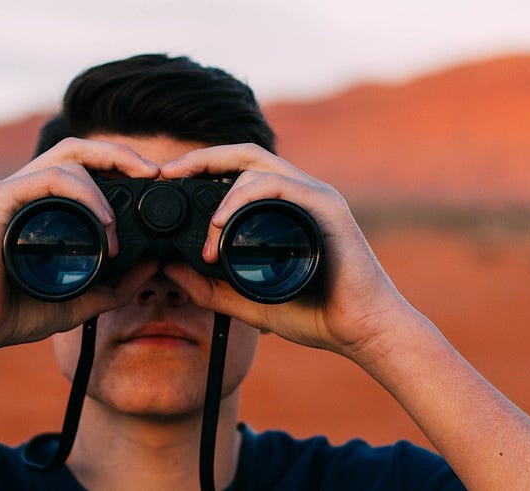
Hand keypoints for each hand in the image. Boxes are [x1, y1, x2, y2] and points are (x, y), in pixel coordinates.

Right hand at [0, 138, 161, 352]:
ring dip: (102, 187)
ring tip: (115, 226)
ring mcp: (8, 190)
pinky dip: (82, 192)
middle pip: (76, 148)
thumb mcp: (80, 300)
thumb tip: (153, 265)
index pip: (82, 165)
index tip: (152, 181)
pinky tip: (101, 220)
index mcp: (40, 204)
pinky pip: (47, 178)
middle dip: (119, 153)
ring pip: (67, 159)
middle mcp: (24, 190)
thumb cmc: (14, 313)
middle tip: (152, 172)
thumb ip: (116, 286)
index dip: (118, 164)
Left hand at [160, 144, 416, 362]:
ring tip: (206, 231)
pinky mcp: (326, 206)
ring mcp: (315, 195)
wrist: (363, 331)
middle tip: (167, 173)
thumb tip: (169, 270)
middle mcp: (300, 193)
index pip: (238, 170)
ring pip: (257, 167)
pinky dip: (244, 198)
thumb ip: (210, 288)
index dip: (202, 167)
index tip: (167, 180)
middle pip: (244, 154)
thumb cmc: (316, 315)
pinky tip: (223, 223)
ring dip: (221, 193)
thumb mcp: (247, 302)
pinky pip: (278, 186)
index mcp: (283, 207)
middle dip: (202, 157)